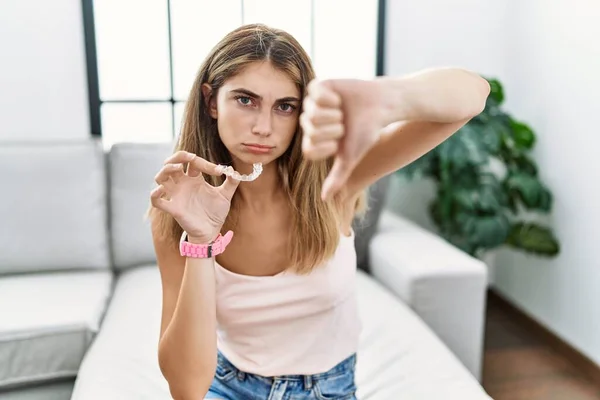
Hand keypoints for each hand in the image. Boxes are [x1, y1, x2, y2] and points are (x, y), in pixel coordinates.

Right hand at [150, 151, 239, 242]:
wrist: (212, 231)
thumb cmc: (216, 212)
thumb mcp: (226, 195)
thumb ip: (232, 182)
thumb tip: (234, 171)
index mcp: (194, 178)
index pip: (192, 162)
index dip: (204, 162)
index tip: (219, 171)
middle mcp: (183, 184)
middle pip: (171, 163)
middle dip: (178, 157)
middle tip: (190, 157)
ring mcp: (176, 195)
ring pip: (160, 177)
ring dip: (166, 169)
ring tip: (178, 168)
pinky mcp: (173, 208)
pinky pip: (156, 200)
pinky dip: (155, 194)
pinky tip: (162, 190)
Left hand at [300, 79, 386, 200]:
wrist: (380, 106)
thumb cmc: (365, 132)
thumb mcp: (349, 157)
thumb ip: (336, 177)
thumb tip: (324, 199)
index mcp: (314, 139)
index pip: (308, 149)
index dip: (327, 146)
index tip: (340, 141)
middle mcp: (310, 122)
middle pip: (310, 131)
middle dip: (333, 129)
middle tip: (344, 124)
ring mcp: (312, 104)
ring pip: (312, 114)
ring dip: (333, 114)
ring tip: (343, 111)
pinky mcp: (318, 87)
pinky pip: (315, 95)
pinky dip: (332, 98)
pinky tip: (339, 98)